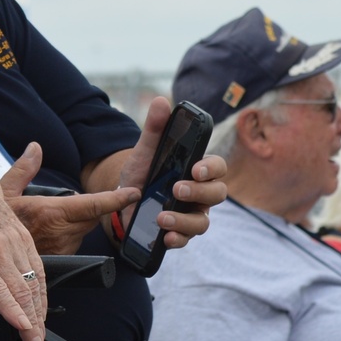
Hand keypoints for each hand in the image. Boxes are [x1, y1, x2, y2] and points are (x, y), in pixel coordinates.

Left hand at [0, 173, 47, 340]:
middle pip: (19, 289)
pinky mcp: (22, 235)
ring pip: (32, 280)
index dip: (12, 309)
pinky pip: (37, 266)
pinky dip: (42, 289)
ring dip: (39, 309)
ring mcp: (11, 240)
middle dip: (31, 320)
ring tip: (40, 332)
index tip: (23, 327)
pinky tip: (42, 305)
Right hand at [1, 143, 140, 253]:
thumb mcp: (2, 192)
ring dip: (77, 222)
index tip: (133, 193)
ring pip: (83, 231)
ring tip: (51, 219)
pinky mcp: (59, 262)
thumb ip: (23, 169)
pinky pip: (73, 243)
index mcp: (50, 212)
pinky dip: (67, 235)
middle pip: (92, 218)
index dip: (115, 199)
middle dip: (90, 208)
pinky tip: (48, 233)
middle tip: (71, 201)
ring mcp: (61, 250)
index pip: (92, 206)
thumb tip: (35, 147)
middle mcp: (60, 233)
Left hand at [118, 96, 227, 248]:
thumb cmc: (142, 172)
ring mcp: (191, 213)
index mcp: (196, 170)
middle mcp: (200, 193)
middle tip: (177, 189)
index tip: (195, 169)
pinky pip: (186, 239)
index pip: (217, 167)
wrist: (123, 199)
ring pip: (203, 221)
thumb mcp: (145, 151)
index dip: (211, 168)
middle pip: (217, 194)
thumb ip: (155, 129)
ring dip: (185, 221)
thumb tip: (161, 101)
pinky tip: (165, 237)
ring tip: (162, 217)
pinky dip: (177, 239)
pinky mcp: (179, 231)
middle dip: (199, 192)